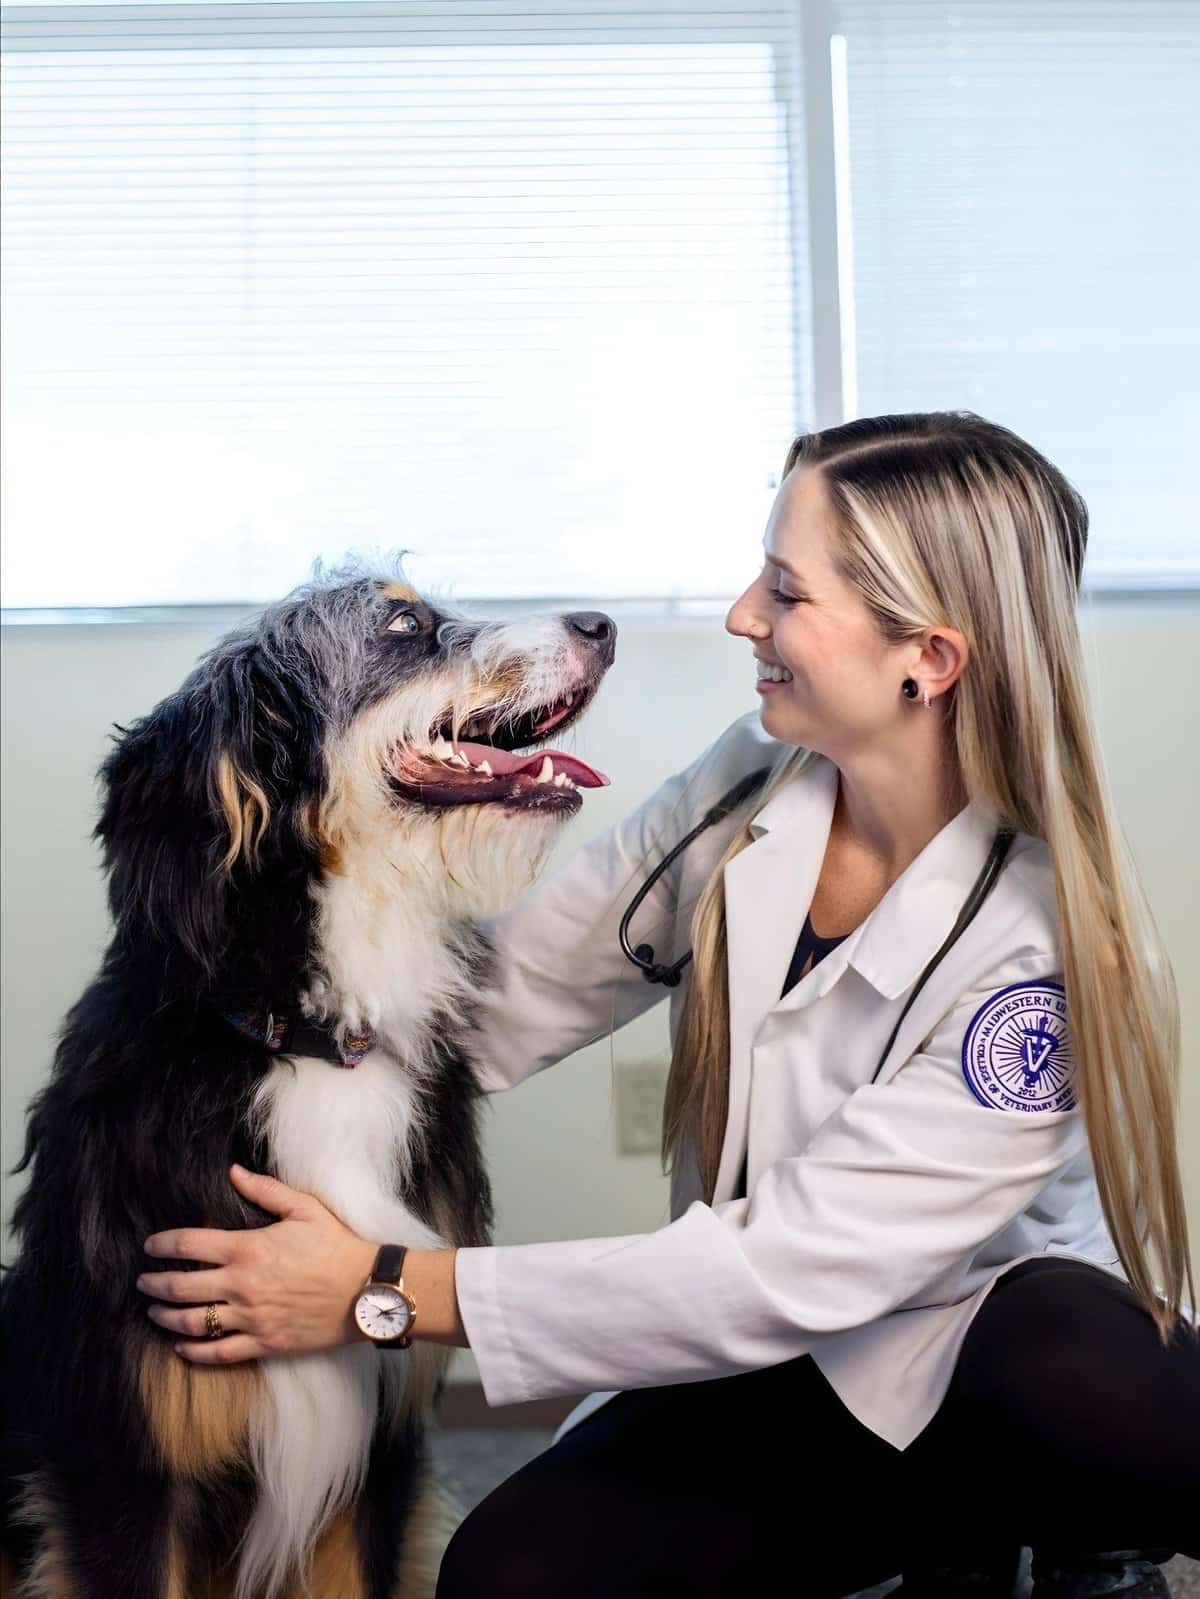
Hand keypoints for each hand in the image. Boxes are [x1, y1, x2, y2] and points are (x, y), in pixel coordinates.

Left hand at [136, 1164, 379, 1364]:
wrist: (366, 1288)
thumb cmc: (336, 1245)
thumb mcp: (305, 1208)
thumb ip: (265, 1190)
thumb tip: (233, 1172)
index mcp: (247, 1249)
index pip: (189, 1246)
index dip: (162, 1245)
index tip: (149, 1247)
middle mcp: (241, 1285)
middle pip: (181, 1287)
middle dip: (154, 1284)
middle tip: (142, 1282)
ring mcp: (250, 1317)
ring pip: (192, 1323)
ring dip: (165, 1318)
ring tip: (153, 1313)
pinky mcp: (264, 1343)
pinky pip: (218, 1352)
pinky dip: (193, 1352)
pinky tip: (181, 1347)